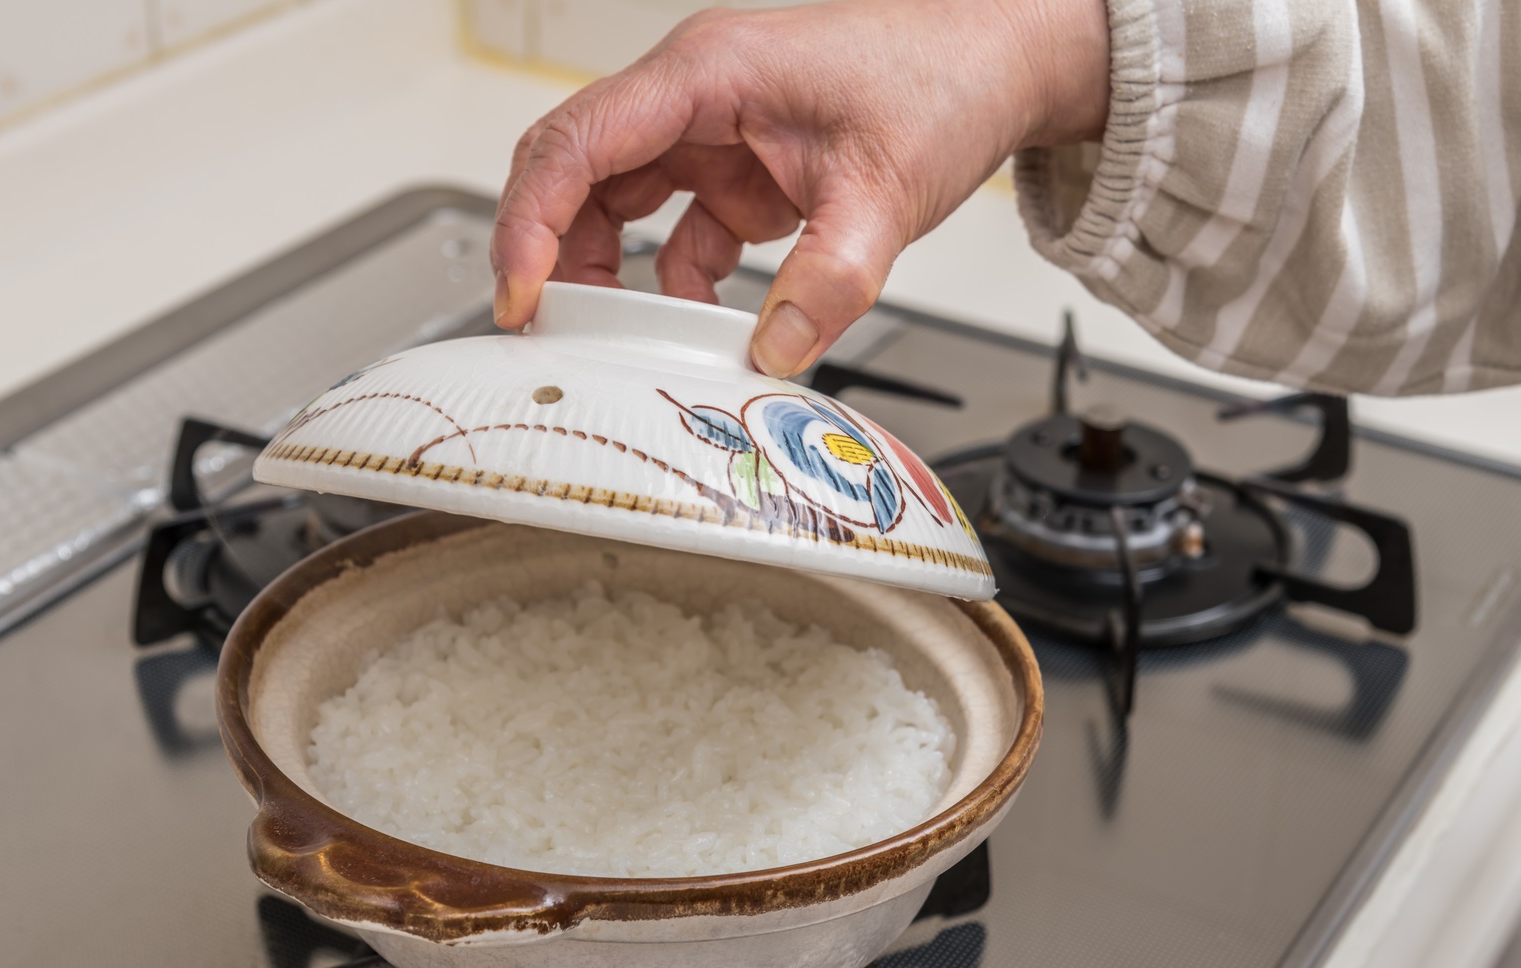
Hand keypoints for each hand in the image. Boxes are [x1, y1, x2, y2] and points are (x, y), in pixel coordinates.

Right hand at [490, 0, 1109, 377]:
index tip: (522, 294)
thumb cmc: (942, 78)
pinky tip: (701, 325)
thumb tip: (775, 353)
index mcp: (705, 74)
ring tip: (617, 338)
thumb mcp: (886, 192)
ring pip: (617, 204)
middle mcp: (695, 97)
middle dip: (551, 253)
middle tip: (545, 330)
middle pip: (575, 173)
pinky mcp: (741, 172)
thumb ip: (829, 281)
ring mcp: (714, 134)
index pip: (576, 142)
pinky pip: (677, 233)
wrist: (998, 61)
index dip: (530, 222)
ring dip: (610, 274)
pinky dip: (677, 285)